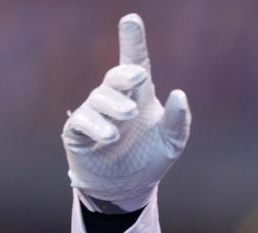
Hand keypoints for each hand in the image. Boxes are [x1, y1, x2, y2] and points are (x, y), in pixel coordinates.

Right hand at [62, 13, 190, 211]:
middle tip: (139, 76)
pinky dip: (97, 125)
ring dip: (115, 105)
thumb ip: (179, 121)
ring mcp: (96, 113)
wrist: (128, 188)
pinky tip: (110, 135)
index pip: (135, 63)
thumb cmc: (150, 158)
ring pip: (100, 98)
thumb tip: (179, 94)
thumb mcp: (173, 143)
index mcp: (140, 96)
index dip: (133, 41)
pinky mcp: (78, 131)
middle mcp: (116, 99)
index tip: (131, 20)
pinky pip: (83, 121)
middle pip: (116, 77)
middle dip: (125, 73)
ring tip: (129, 116)